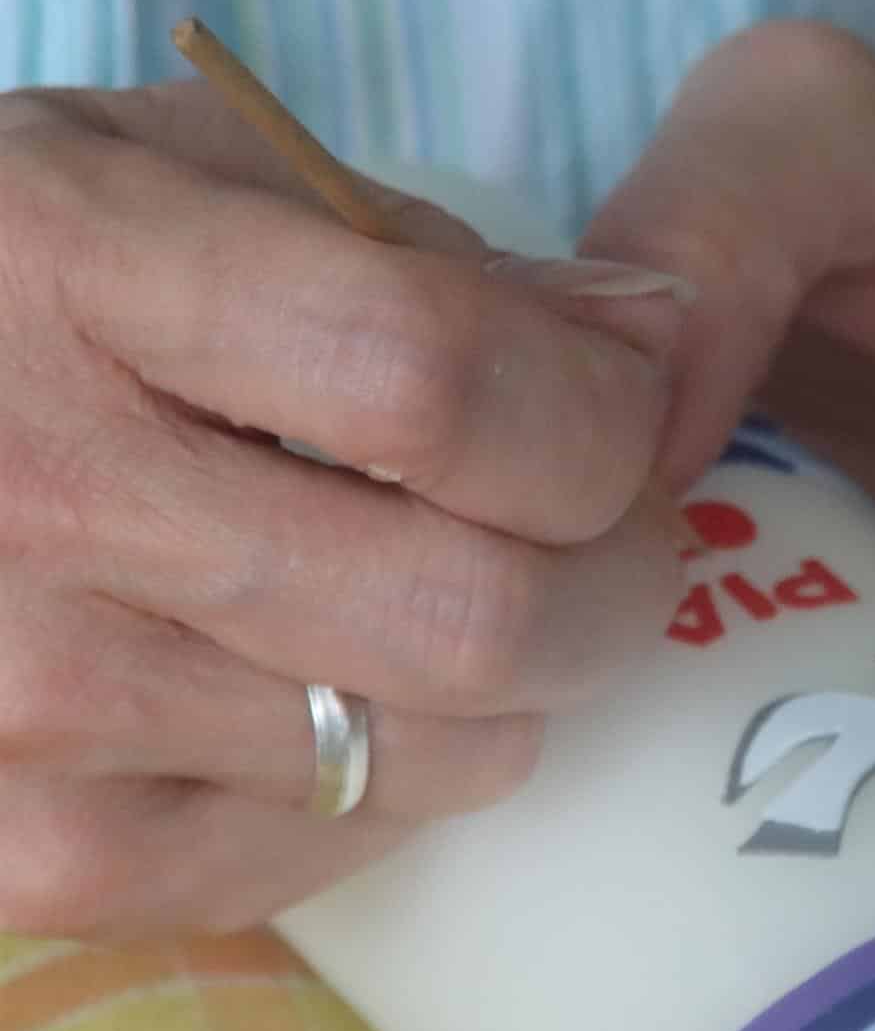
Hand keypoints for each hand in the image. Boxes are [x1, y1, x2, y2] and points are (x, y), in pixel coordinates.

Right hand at [0, 83, 686, 937]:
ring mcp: (24, 704)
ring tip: (465, 600)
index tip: (628, 410)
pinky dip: (387, 778)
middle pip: (471, 610)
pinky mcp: (33, 857)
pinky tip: (344, 689)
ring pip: (428, 753)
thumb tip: (653, 337)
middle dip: (611, 579)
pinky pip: (323, 849)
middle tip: (606, 538)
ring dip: (510, 685)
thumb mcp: (174, 173)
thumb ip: (419, 248)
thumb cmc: (10, 286)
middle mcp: (40, 499)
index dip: (600, 410)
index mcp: (80, 271)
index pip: (438, 383)